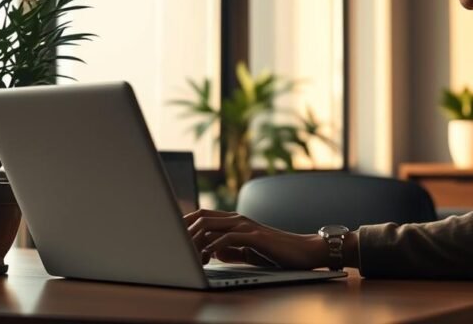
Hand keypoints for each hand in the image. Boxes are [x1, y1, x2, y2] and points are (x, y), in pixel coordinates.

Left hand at [184, 209, 327, 269]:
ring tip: (186, 255)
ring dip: (195, 240)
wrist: (304, 251)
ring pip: (211, 226)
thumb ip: (229, 250)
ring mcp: (246, 226)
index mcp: (234, 221)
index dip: (183, 223)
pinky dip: (214, 246)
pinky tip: (207, 256)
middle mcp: (238, 219)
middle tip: (172, 245)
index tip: (169, 234)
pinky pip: (228, 238)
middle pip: (201, 217)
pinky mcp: (255, 236)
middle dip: (183, 230)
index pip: (202, 215)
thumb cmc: (276, 252)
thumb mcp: (246, 252)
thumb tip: (210, 251)